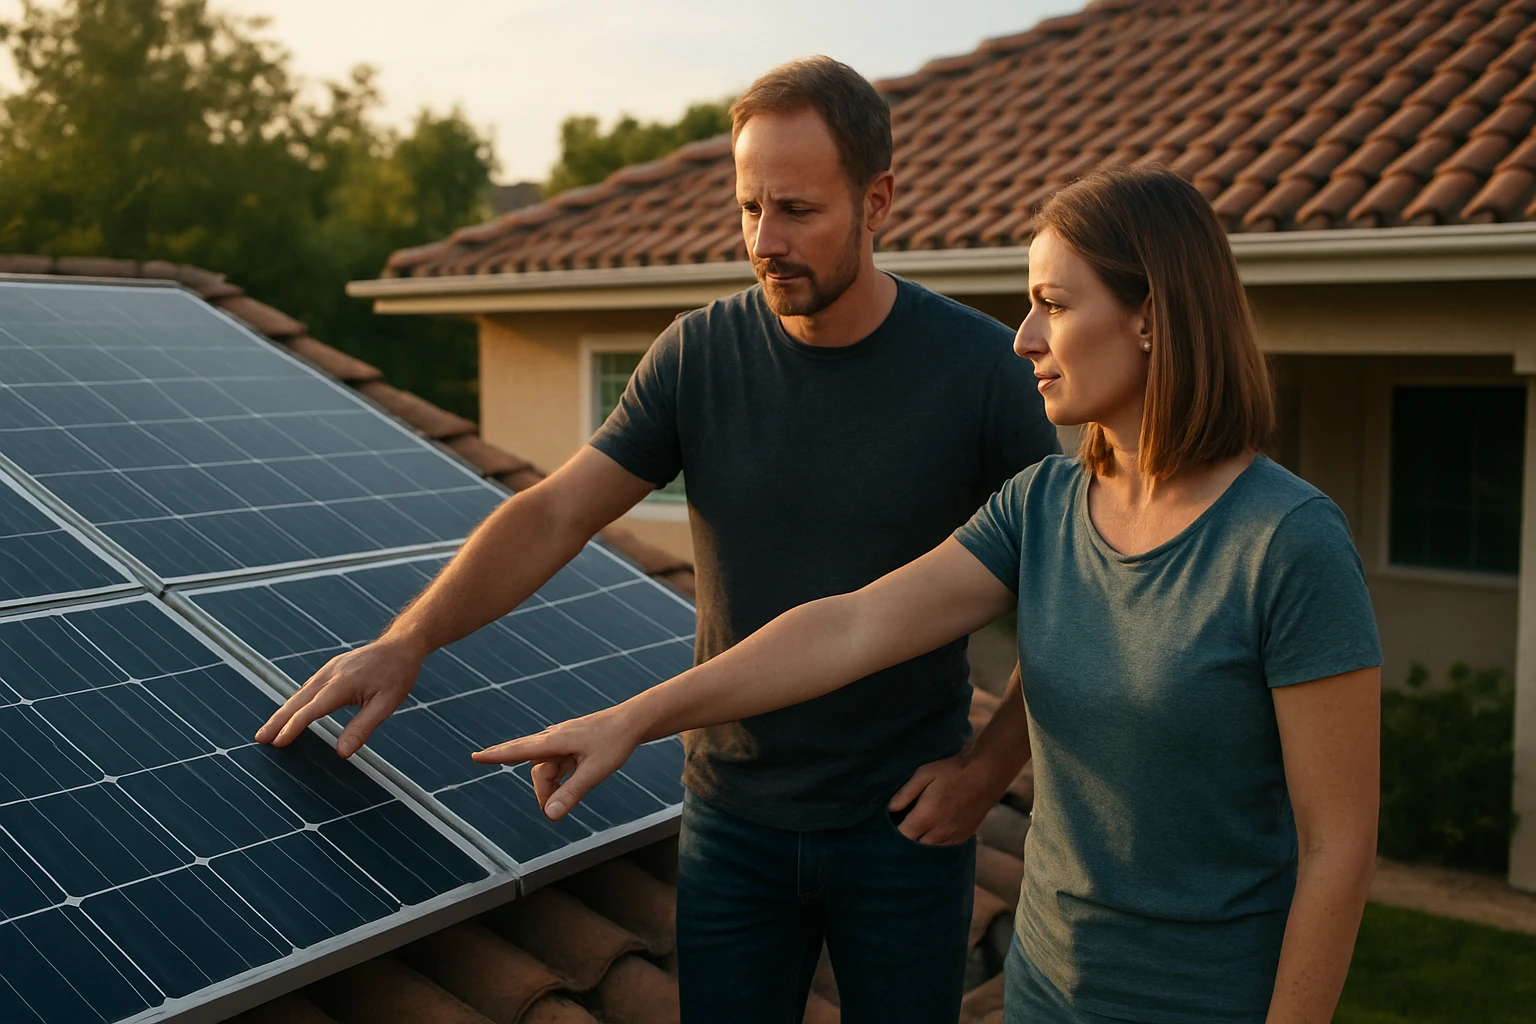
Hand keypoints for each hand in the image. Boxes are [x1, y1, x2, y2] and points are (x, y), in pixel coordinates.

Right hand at [255, 637, 423, 756]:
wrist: (400, 645)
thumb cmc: (396, 675)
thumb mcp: (386, 705)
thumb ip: (362, 728)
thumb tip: (342, 754)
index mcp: (341, 684)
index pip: (310, 710)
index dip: (292, 727)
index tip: (277, 743)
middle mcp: (329, 675)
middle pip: (297, 700)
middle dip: (277, 721)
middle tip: (260, 738)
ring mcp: (329, 670)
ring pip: (300, 693)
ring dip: (284, 711)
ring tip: (269, 731)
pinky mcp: (331, 668)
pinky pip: (308, 687)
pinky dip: (296, 701)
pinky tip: (292, 711)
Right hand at [471, 706, 643, 820]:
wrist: (632, 721)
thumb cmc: (614, 743)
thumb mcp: (594, 772)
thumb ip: (572, 793)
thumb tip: (549, 815)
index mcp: (555, 741)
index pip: (518, 750)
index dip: (496, 755)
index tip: (475, 756)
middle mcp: (553, 738)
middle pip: (532, 766)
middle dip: (538, 788)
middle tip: (547, 808)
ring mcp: (561, 740)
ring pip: (545, 767)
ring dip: (553, 785)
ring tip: (573, 792)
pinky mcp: (569, 743)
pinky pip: (555, 763)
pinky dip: (559, 777)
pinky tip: (572, 778)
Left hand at [888, 752, 998, 845]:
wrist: (986, 774)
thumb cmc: (953, 771)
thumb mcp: (924, 774)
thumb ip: (906, 793)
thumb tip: (890, 809)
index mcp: (926, 816)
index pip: (902, 837)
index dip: (893, 834)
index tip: (889, 827)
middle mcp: (939, 831)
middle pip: (914, 847)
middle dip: (906, 840)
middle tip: (901, 828)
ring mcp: (953, 836)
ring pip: (930, 850)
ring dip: (921, 843)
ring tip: (915, 830)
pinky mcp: (964, 836)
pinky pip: (944, 847)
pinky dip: (936, 843)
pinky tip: (932, 831)